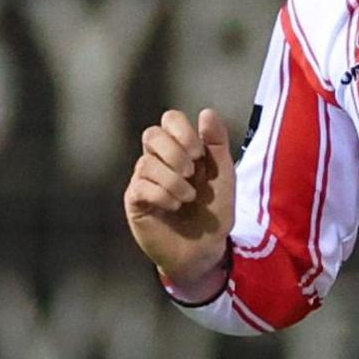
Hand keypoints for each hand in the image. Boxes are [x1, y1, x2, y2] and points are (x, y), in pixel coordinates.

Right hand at [123, 109, 235, 296]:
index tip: (201, 153)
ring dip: (174, 180)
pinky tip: (174, 206)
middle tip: (191, 172)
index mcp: (181, 149)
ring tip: (187, 198)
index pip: (169, 119)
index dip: (183, 131)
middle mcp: (158, 160)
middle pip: (151, 134)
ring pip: (146, 162)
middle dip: (176, 151)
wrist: (207, 246)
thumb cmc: (214, 209)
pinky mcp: (135, 201)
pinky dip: (163, 195)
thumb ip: (217, 142)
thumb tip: (206, 112)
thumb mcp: (223, 173)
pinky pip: (141, 186)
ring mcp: (144, 180)